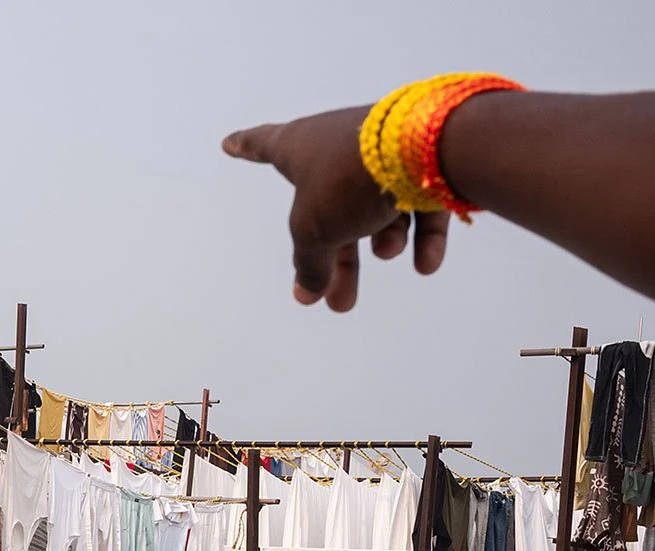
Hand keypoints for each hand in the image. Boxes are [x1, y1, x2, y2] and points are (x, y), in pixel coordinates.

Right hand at [223, 107, 452, 311]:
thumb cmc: (348, 177)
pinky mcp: (425, 160)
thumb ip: (309, 264)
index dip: (245, 146)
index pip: (262, 146)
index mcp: (301, 147)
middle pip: (331, 207)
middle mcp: (340, 145)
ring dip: (382, 242)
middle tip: (338, 303)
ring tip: (387, 255)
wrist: (425, 146)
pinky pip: (420, 204)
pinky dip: (421, 236)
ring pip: (377, 208)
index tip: (229, 142)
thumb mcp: (313, 230)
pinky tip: (424, 264)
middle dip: (336, 258)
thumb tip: (308, 292)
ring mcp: (384, 151)